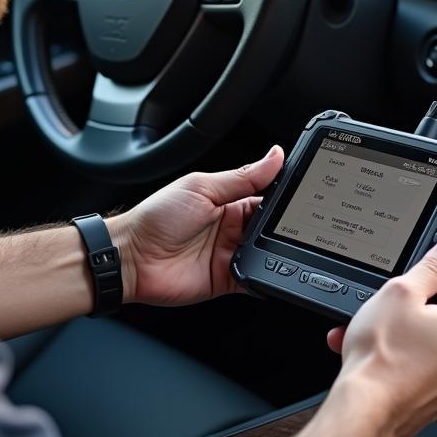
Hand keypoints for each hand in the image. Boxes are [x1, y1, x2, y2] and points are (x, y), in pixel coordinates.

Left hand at [108, 146, 284, 306]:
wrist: (131, 258)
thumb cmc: (156, 218)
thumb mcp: (202, 188)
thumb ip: (242, 177)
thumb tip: (275, 156)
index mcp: (228, 201)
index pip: (267, 195)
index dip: (286, 195)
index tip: (306, 192)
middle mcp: (233, 228)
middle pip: (272, 226)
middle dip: (286, 225)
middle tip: (300, 223)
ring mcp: (231, 254)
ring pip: (269, 253)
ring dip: (279, 250)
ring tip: (285, 245)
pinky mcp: (228, 279)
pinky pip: (257, 279)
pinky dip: (268, 277)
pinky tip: (273, 270)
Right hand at [328, 234, 436, 436]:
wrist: (364, 409)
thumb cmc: (382, 356)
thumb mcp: (402, 292)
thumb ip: (434, 266)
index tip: (429, 278)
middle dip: (415, 312)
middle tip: (388, 309)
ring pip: (429, 348)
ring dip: (402, 338)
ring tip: (368, 334)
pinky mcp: (434, 403)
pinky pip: (420, 372)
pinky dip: (400, 363)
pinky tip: (372, 358)